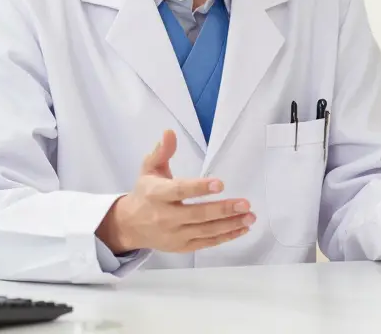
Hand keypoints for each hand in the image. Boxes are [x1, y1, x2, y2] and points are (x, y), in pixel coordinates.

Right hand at [96, 130, 254, 253]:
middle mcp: (165, 217)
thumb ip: (162, 151)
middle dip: (223, 210)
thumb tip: (169, 132)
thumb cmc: (146, 193)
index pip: (180, 191)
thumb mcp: (149, 169)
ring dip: (230, 224)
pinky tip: (241, 229)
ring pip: (206, 231)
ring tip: (250, 217)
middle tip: (245, 203)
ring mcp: (174, 234)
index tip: (220, 184)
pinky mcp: (182, 247)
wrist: (131, 225)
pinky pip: (207, 242)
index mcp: (157, 194)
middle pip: (197, 214)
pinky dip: (225, 237)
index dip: (199, 188)